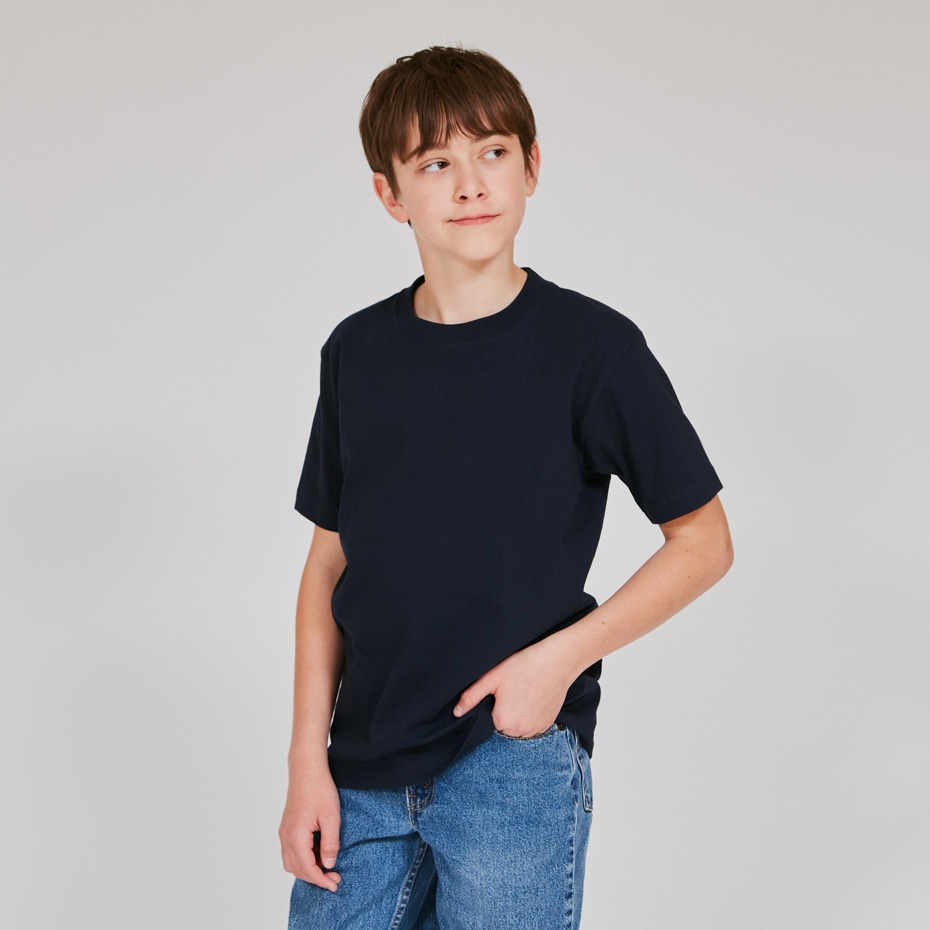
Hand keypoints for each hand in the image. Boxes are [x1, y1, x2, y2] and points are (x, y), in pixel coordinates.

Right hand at [279, 766, 341, 891]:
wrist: (307, 769)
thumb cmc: (319, 789)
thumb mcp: (331, 817)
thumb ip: (330, 843)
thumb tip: (328, 864)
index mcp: (296, 836)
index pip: (307, 869)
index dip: (321, 880)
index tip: (334, 884)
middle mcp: (286, 836)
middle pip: (297, 869)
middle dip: (315, 877)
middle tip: (334, 877)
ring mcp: (284, 831)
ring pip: (291, 862)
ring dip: (308, 869)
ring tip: (327, 866)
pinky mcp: (286, 827)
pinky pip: (291, 851)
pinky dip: (303, 858)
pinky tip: (318, 852)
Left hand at [453, 638, 573, 737]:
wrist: (556, 661)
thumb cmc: (523, 666)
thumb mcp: (492, 678)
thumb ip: (471, 697)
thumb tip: (456, 712)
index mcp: (503, 721)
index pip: (490, 717)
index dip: (496, 702)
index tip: (505, 689)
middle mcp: (519, 731)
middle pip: (504, 724)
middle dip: (506, 710)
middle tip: (515, 688)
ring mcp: (536, 729)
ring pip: (518, 726)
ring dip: (519, 715)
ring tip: (526, 692)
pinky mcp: (548, 725)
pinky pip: (533, 725)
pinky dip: (532, 715)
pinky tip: (535, 697)